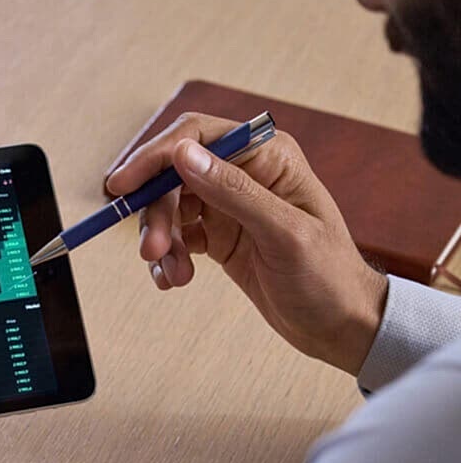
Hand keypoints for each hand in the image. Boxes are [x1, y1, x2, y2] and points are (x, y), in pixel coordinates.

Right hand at [105, 112, 387, 374]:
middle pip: (174, 175)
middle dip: (157, 213)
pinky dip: (168, 258)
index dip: (154, 157)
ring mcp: (228, 205)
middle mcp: (244, 173)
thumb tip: (184, 154)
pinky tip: (174, 279)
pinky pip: (176, 236)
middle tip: (152, 250)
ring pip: (169, 208)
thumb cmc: (327, 277)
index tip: (122, 186)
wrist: (339, 326)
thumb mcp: (283, 233)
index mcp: (267, 156)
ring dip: (161, 241)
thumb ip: (233, 190)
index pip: (196, 137)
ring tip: (172, 274)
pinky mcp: (218, 235)